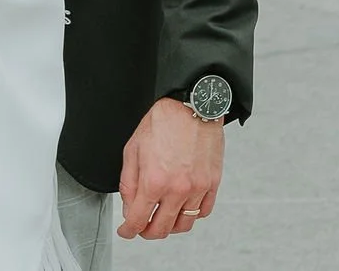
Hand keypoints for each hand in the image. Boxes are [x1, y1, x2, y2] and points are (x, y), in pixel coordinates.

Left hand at [117, 99, 223, 241]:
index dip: (128, 230)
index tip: (126, 231)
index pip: (138, 220)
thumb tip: (129, 205)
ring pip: (183, 225)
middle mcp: (177, 189)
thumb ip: (129, 182)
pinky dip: (191, 216)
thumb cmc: (163, 121)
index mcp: (154, 180)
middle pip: (161, 229)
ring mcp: (197, 188)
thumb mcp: (133, 149)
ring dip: (169, 227)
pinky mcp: (212, 183)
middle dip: (146, 232)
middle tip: (141, 227)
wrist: (191, 105)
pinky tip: (182, 208)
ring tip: (162, 219)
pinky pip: (203, 212)